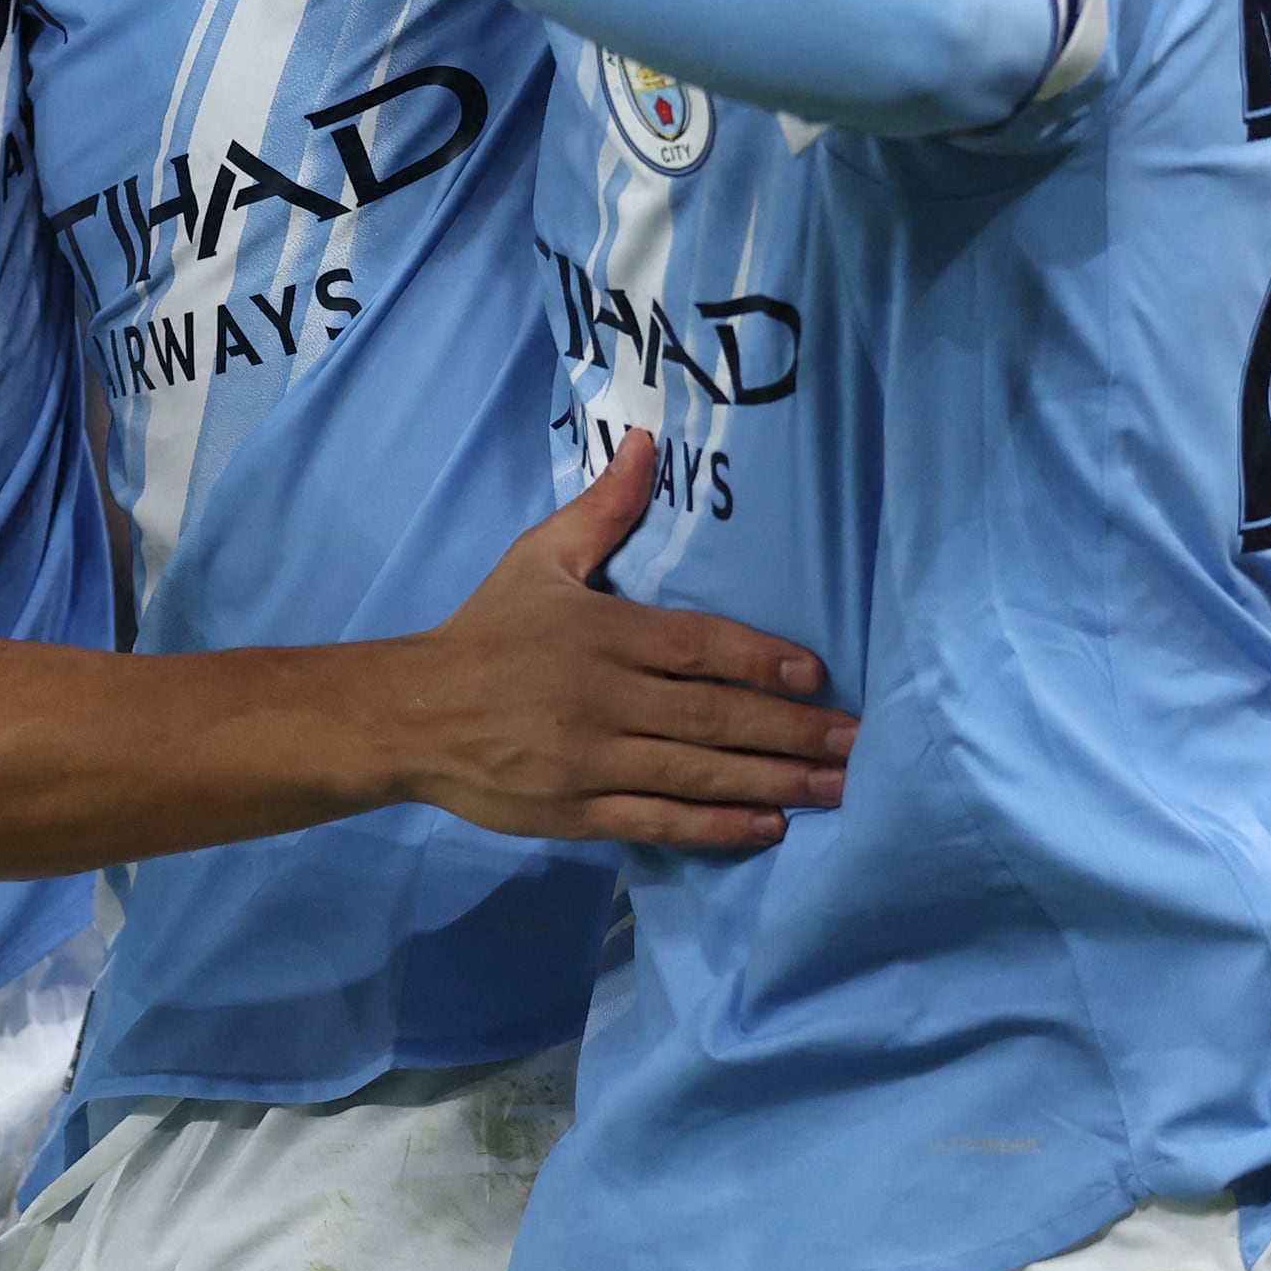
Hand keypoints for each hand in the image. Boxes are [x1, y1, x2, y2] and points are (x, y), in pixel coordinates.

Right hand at [366, 437, 851, 848]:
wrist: (412, 715)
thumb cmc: (487, 632)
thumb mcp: (537, 560)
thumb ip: (601, 510)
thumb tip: (645, 443)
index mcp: (598, 633)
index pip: (695, 646)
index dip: (760, 659)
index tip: (818, 674)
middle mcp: (601, 698)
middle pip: (711, 715)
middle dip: (791, 731)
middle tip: (857, 742)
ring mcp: (590, 760)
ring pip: (697, 773)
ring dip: (774, 781)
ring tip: (836, 786)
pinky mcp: (578, 811)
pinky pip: (661, 821)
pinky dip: (717, 826)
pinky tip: (771, 825)